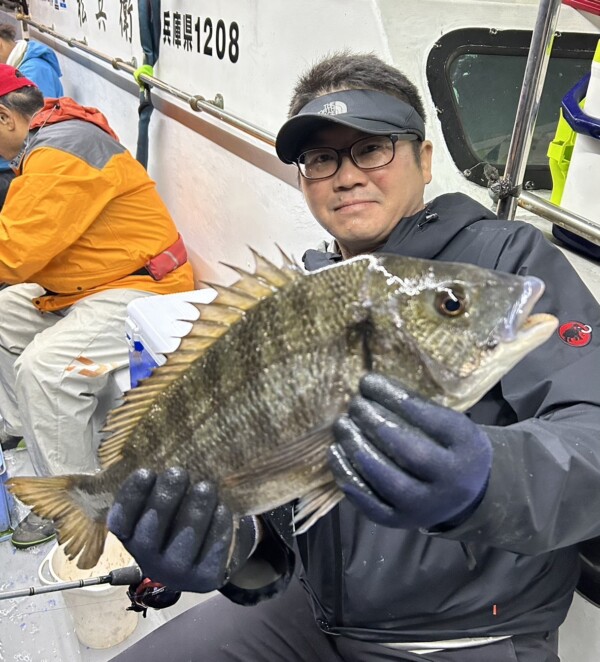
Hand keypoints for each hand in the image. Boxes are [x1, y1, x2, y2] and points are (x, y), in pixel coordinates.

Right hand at [107, 467, 256, 592]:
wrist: (203, 558)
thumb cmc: (176, 519)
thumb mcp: (160, 504)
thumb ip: (157, 485)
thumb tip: (163, 446)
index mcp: (131, 538)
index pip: (121, 520)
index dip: (132, 496)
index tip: (146, 471)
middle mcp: (149, 560)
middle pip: (151, 531)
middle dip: (165, 499)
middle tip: (178, 472)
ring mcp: (177, 572)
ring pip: (183, 541)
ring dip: (195, 511)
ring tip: (205, 487)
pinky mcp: (205, 578)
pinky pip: (212, 551)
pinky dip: (218, 528)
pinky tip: (222, 508)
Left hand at [329, 374, 491, 529]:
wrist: (466, 495)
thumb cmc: (449, 446)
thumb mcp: (451, 423)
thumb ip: (420, 408)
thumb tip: (370, 386)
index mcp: (467, 447)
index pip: (430, 420)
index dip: (395, 398)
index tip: (369, 381)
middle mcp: (452, 481)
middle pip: (409, 452)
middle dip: (375, 423)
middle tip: (354, 404)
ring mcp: (426, 507)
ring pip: (389, 481)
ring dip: (358, 449)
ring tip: (342, 425)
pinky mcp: (402, 522)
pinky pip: (372, 505)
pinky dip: (350, 478)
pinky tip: (336, 453)